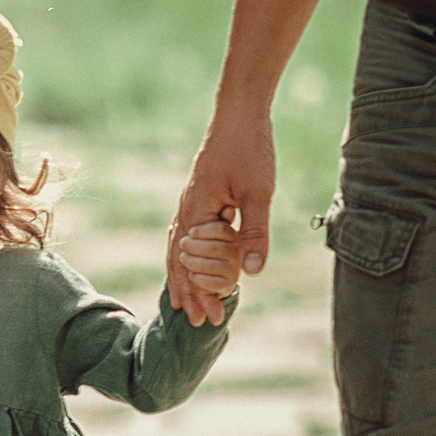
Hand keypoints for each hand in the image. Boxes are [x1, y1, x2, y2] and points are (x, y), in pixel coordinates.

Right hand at [167, 114, 275, 326]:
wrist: (238, 113)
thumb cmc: (249, 148)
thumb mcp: (258, 192)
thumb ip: (254, 232)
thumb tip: (251, 272)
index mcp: (196, 214)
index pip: (192, 266)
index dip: (201, 294)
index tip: (211, 319)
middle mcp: (186, 211)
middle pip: (178, 262)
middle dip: (188, 293)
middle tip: (197, 322)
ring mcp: (188, 203)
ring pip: (177, 250)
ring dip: (181, 277)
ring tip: (182, 300)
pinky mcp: (197, 195)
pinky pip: (183, 235)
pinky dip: (182, 256)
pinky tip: (188, 260)